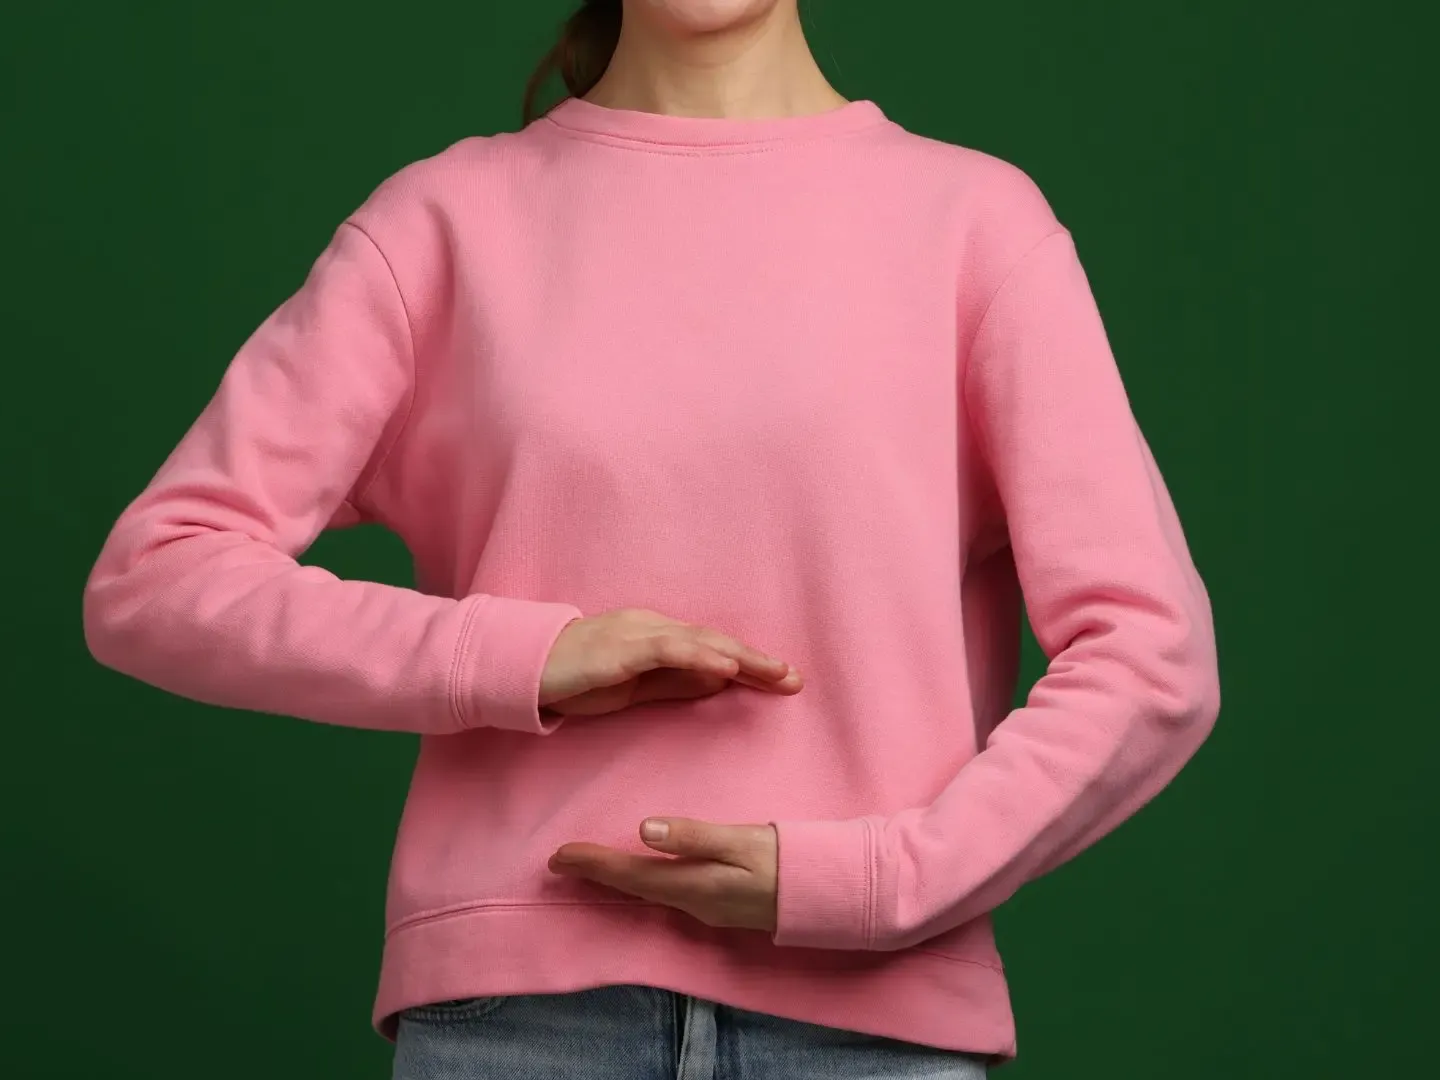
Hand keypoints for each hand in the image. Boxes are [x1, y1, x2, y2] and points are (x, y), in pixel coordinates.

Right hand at [539, 608, 802, 716]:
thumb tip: (718, 686)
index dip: (750, 664)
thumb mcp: (634, 688)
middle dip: (756, 661)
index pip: (712, 649)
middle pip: (714, 642)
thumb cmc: (575, 678)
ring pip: (699, 642)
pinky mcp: (621, 649)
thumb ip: (674, 684)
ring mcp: (637, 634)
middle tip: (794, 679)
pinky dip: (700, 657)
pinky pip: (668, 650)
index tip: (783, 680)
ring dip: (740, 658)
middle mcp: (652, 627)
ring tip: (774, 673)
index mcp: (656, 636)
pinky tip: (725, 668)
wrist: (524, 670)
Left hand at [548, 817, 778, 933]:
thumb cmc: (787, 861)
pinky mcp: (721, 904)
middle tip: (561, 861)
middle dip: (598, 873)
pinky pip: (668, 893)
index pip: (631, 875)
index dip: (593, 865)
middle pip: (634, 888)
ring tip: (590, 864)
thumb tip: (644, 830)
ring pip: (650, 892)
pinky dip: (644, 881)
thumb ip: (694, 836)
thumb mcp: (742, 842)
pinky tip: (641, 873)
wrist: (829, 894)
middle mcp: (694, 904)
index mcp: (694, 887)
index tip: (557, 857)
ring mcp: (708, 908)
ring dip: (618, 878)